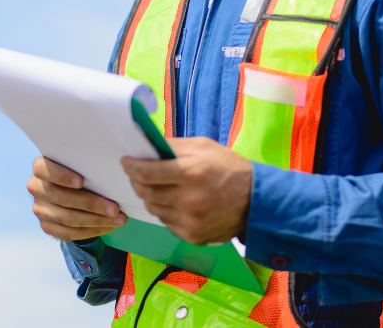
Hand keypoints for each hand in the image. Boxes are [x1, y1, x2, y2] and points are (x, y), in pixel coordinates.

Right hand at [28, 156, 126, 240]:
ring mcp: (40, 209)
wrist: (74, 194)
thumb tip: (114, 170)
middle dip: (91, 204)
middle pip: (61, 197)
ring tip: (118, 219)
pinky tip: (108, 227)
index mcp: (41, 168)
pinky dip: (92, 231)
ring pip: (67, 218)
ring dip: (96, 220)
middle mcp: (36, 188)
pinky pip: (69, 233)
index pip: (43, 169)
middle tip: (114, 208)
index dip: (61, 176)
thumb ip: (88, 165)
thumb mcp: (83, 166)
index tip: (82, 181)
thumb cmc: (83, 173)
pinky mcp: (47, 226)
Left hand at [122, 137, 251, 244]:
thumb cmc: (230, 169)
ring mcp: (190, 221)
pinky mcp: (192, 236)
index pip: (147, 173)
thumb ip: (174, 146)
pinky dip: (165, 211)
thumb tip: (147, 147)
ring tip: (159, 187)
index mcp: (192, 173)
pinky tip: (175, 202)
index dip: (132, 167)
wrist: (256, 201)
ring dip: (151, 197)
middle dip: (137, 181)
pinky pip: (166, 223)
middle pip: (145, 193)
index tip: (127, 162)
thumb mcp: (204, 147)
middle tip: (137, 174)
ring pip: (153, 209)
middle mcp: (189, 200)